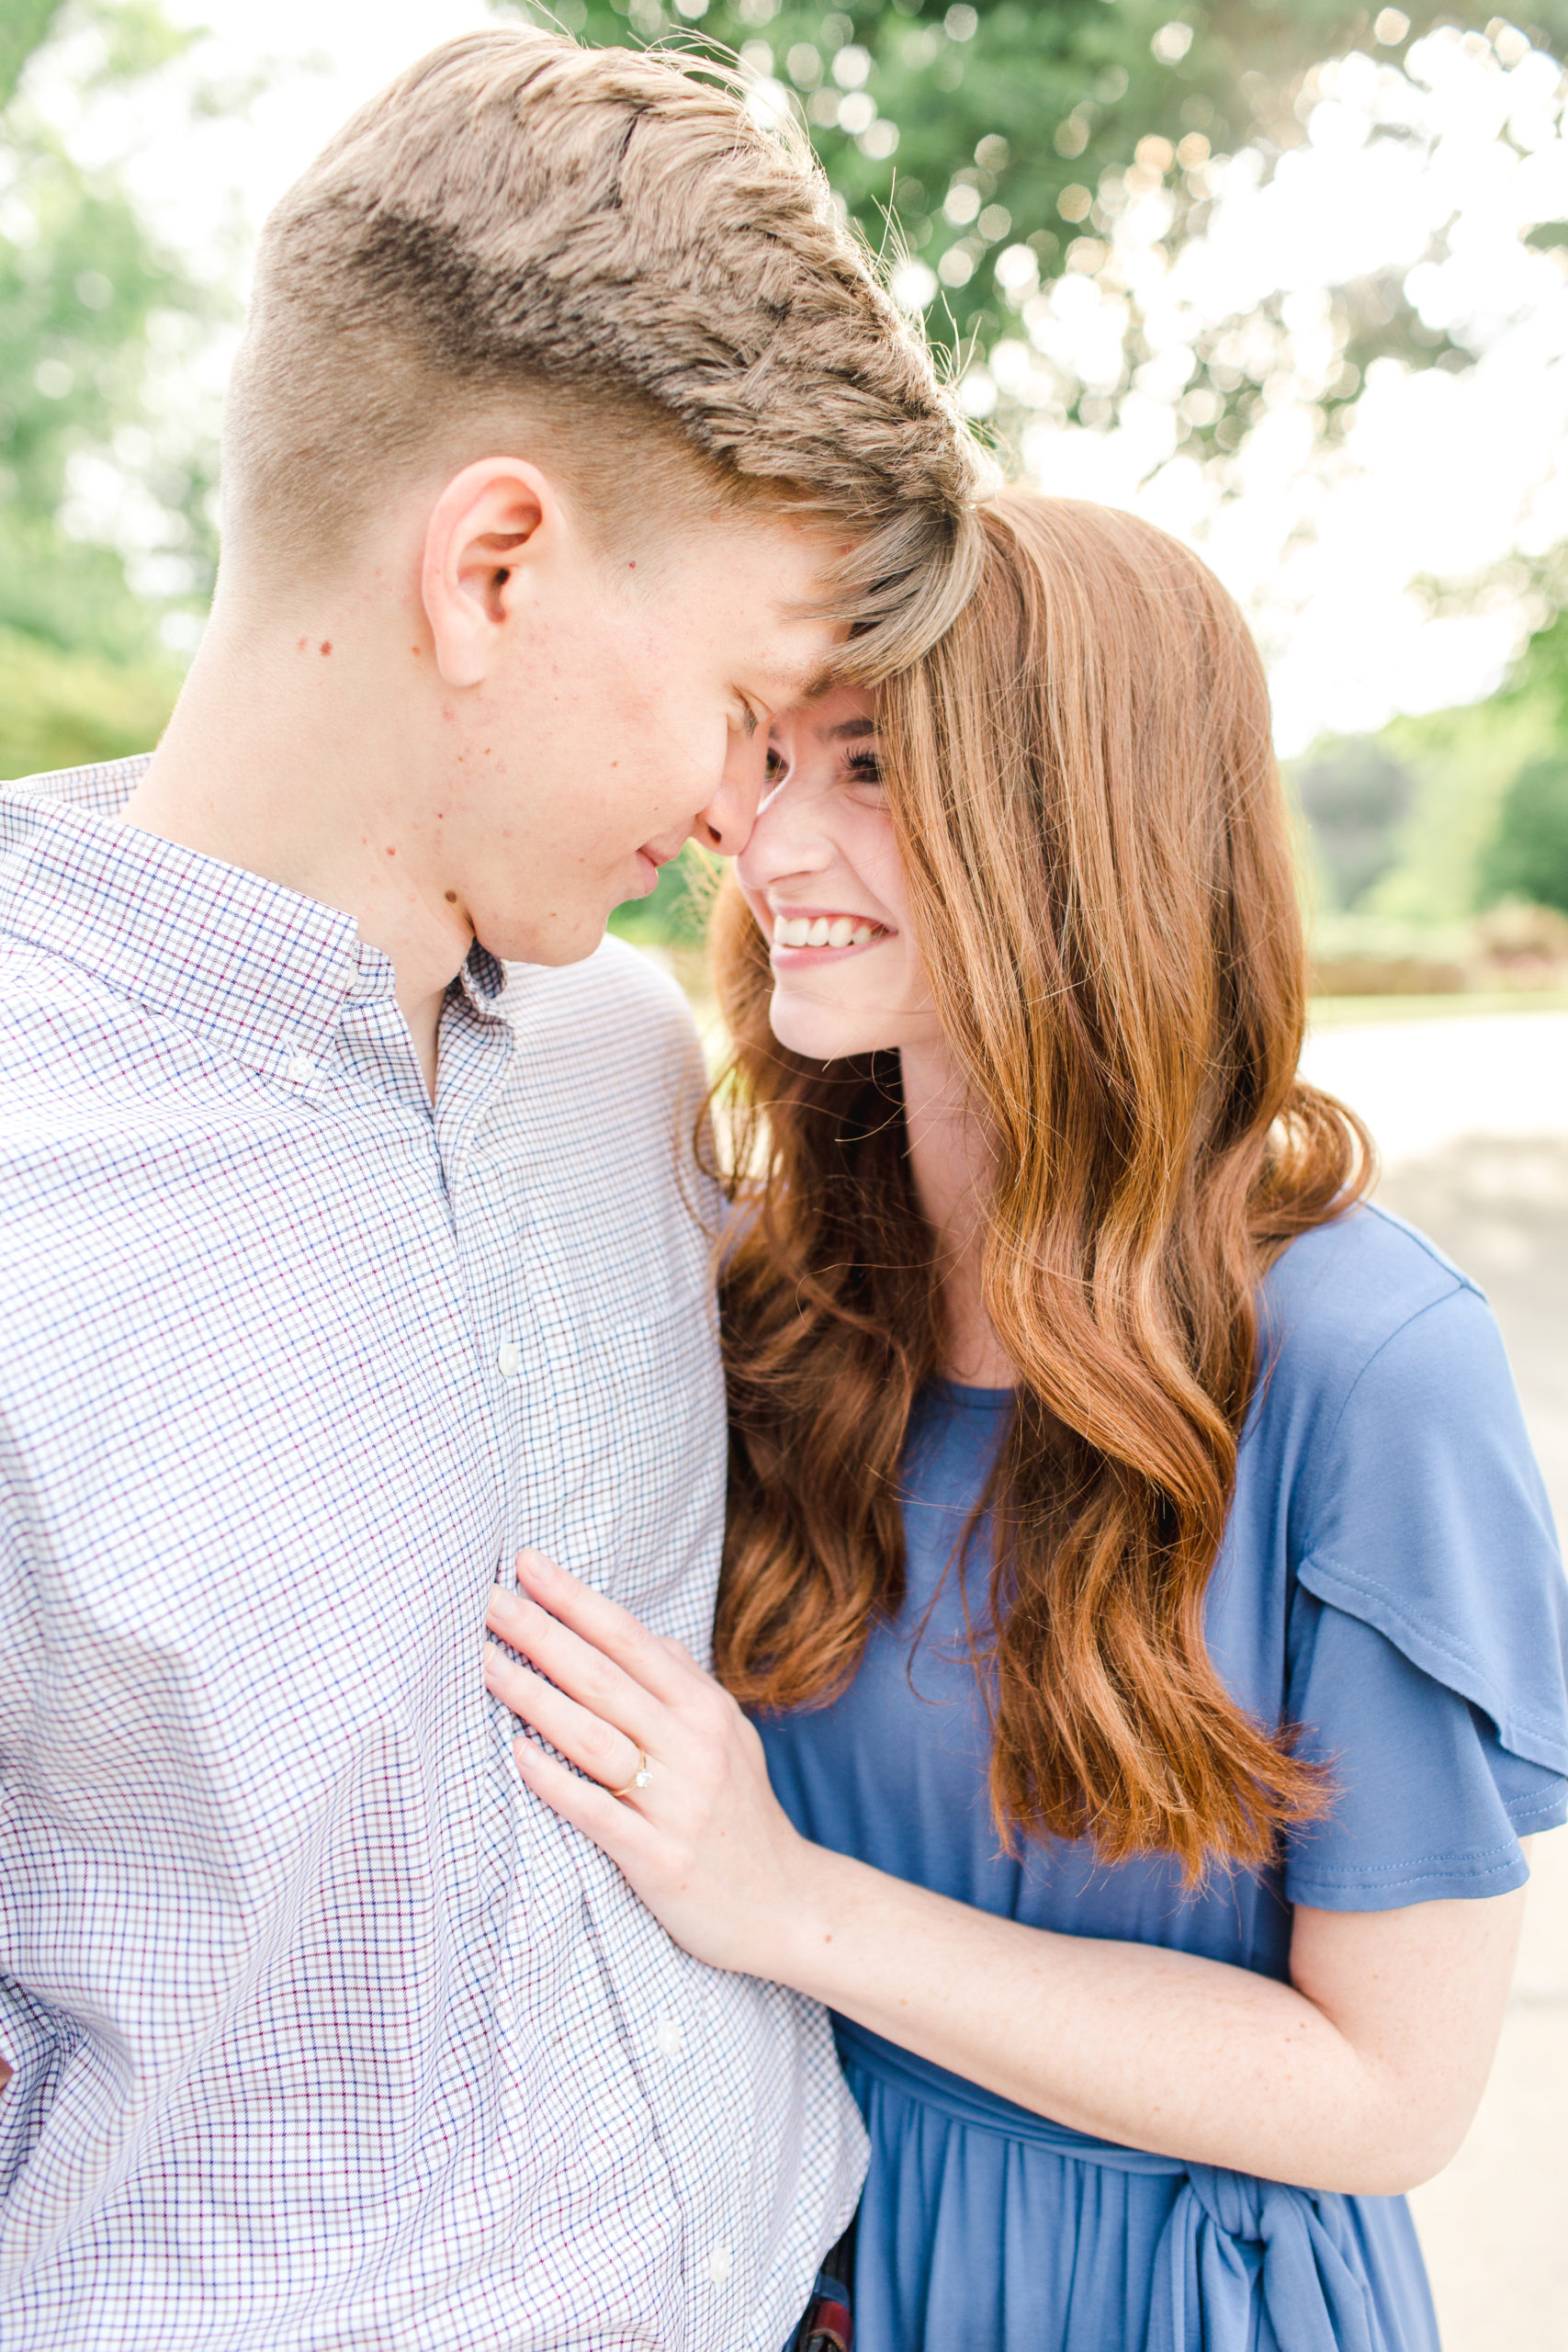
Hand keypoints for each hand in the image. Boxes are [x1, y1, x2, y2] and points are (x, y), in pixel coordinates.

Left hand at [483, 1550, 819, 1977]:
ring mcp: (679, 1802)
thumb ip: (684, 1683)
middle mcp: (695, 1746)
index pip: (629, 1639)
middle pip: (602, 1677)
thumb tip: (643, 1633)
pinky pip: (597, 1812)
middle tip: (485, 1598)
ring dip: (534, 1696)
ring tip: (484, 1663)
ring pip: (594, 1736)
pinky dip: (555, 1781)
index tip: (526, 1563)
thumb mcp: (729, 1737)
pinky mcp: (661, 1857)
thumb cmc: (741, 1817)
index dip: (575, 1599)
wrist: (786, 1907)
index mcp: (706, 1709)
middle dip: (540, 1633)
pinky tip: (516, 1754)